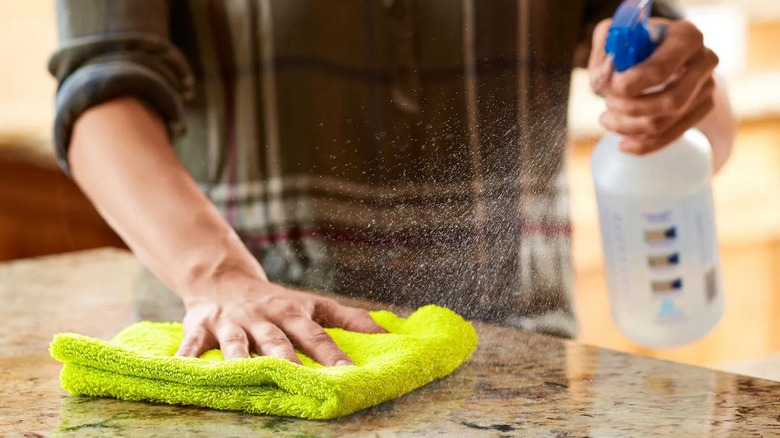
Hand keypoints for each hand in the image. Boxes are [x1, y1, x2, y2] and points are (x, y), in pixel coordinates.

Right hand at [175, 269, 385, 364]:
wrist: (223, 278)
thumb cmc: (275, 300)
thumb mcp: (313, 304)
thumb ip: (349, 319)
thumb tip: (389, 331)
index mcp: (292, 313)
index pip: (317, 336)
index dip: (333, 355)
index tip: (350, 374)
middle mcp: (263, 317)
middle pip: (278, 341)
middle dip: (289, 360)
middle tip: (302, 380)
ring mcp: (231, 322)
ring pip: (237, 343)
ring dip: (241, 358)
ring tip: (246, 374)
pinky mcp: (201, 325)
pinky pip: (191, 343)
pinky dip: (185, 357)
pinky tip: (179, 370)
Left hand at [589, 18, 718, 153]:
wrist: (655, 52)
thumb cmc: (631, 44)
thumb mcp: (612, 39)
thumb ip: (603, 56)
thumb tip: (604, 80)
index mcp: (685, 37)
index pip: (659, 71)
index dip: (629, 86)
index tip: (607, 88)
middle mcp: (704, 61)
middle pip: (670, 102)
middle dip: (629, 109)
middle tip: (607, 104)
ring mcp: (707, 87)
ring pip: (666, 122)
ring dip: (628, 127)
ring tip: (607, 119)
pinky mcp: (702, 108)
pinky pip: (672, 136)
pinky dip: (643, 144)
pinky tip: (624, 143)